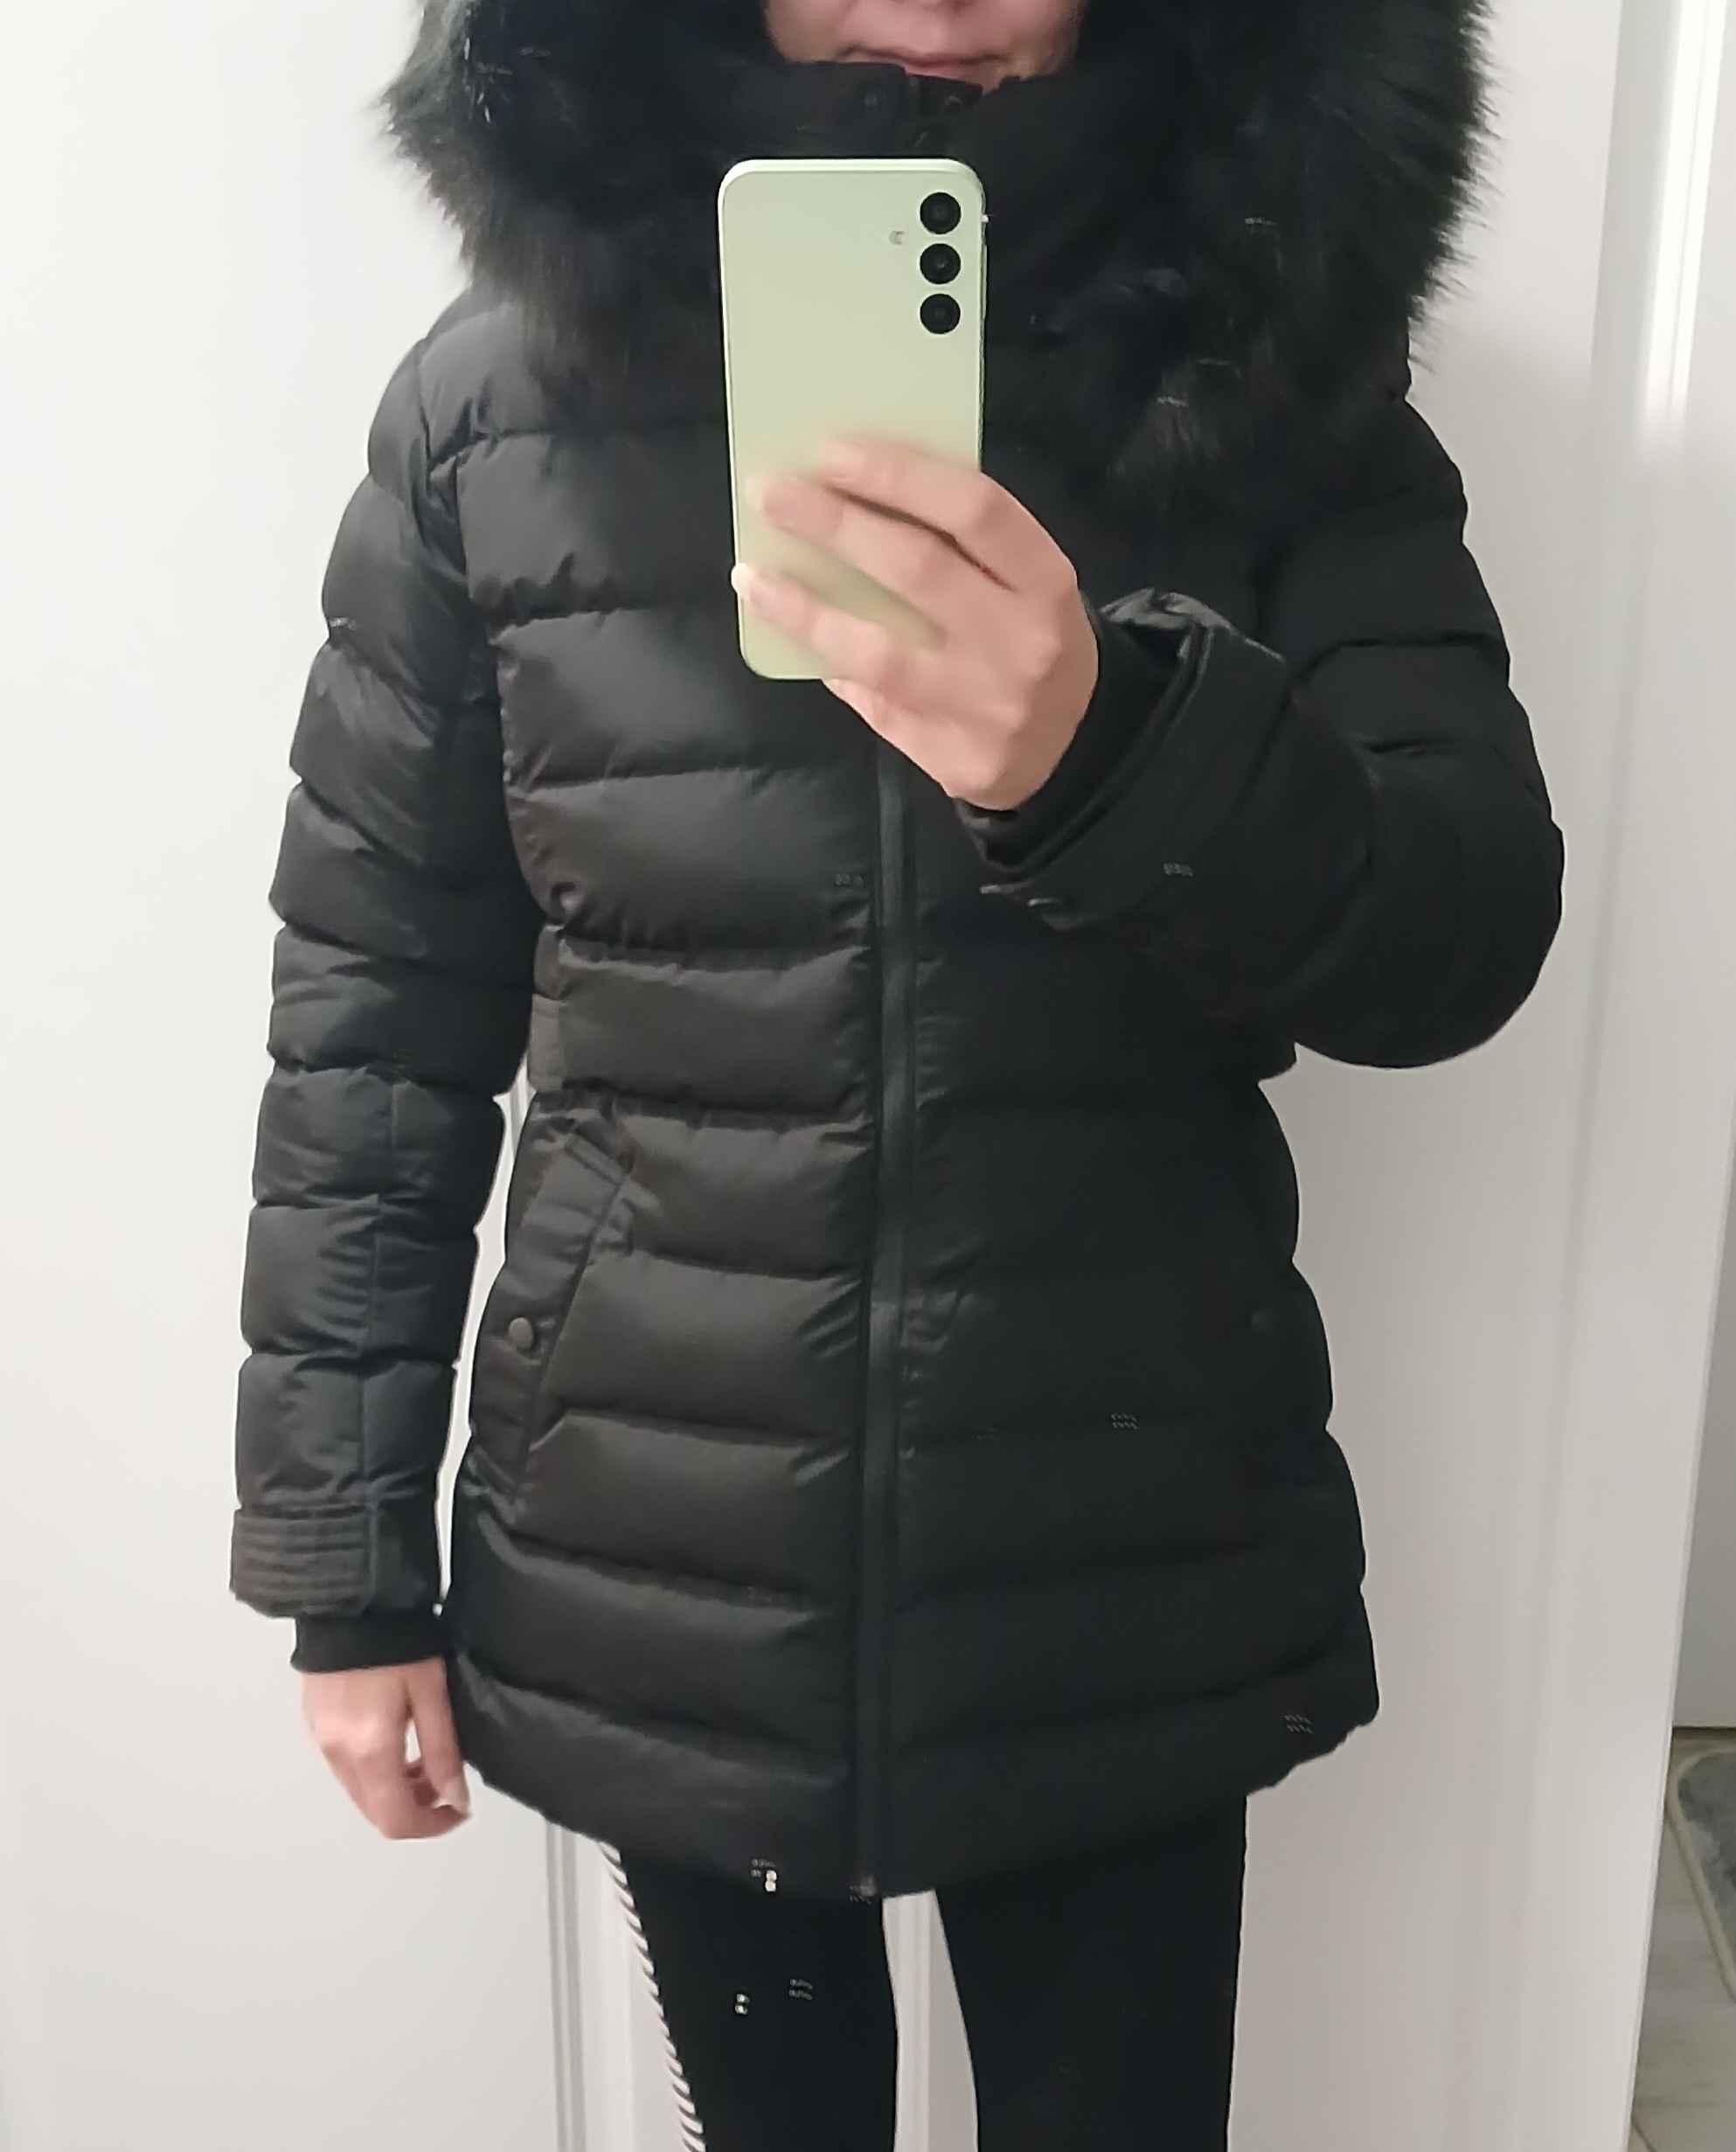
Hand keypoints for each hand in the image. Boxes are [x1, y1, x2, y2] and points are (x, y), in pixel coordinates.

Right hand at [301, 1657, 472, 1839]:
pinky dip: (375, 1771)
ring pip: (360, 1791)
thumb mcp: (432, 1694)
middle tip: (448, 1783)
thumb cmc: (399, 1643)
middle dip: (416, 1808)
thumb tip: (456, 1799)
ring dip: (396, 1790)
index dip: (433, 1825)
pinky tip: (398, 1743)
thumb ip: (443, 1751)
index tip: (460, 1809)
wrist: (350, 1602)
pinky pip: (347, 1767)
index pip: (396, 1819)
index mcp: (368, 1751)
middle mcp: (337, 1755)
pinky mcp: (316, 1723)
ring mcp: (321, 1740)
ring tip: (428, 1760)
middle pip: (375, 1811)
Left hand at [733, 435, 1100, 809]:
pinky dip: (830, 667)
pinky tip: (794, 639)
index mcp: (1045, 582)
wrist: (1077, 751)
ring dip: (803, 610)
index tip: (829, 451)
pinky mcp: (954, 758)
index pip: (972, 509)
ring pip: (877, 653)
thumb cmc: (1033, 639)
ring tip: (751, 577)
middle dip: (833, 524)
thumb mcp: (1027, 584)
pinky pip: (874, 705)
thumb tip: (851, 495)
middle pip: (915, 569)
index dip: (897, 473)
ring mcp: (985, 707)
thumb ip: (963, 547)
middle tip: (769, 493)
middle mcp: (1020, 643)